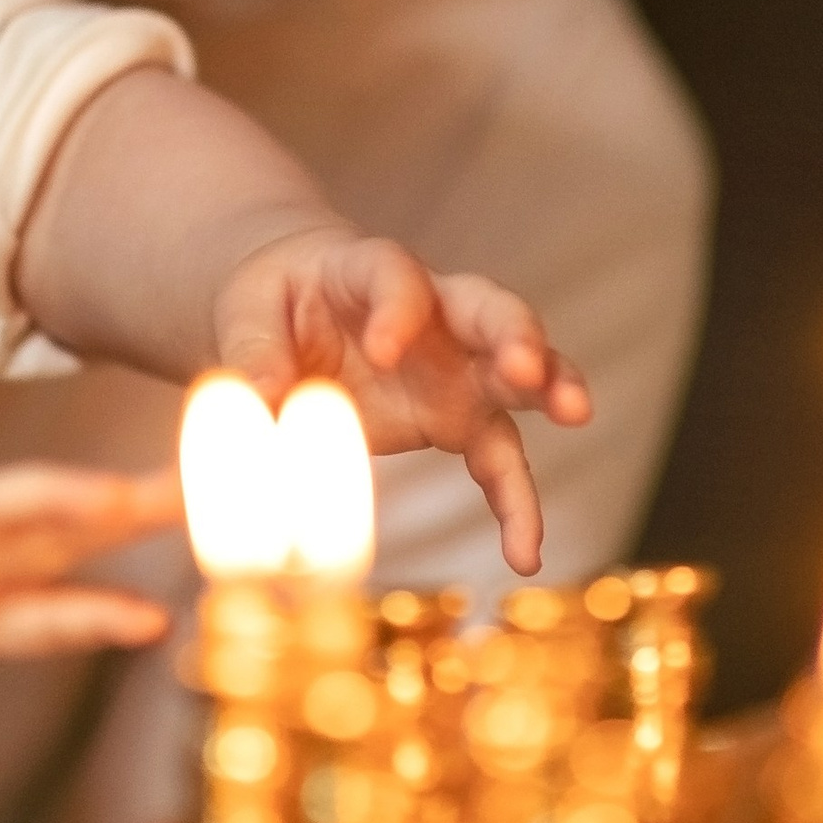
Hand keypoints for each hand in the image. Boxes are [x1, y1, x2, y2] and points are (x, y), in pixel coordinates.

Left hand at [211, 226, 587, 579]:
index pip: (397, 278)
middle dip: (515, 334)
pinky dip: (515, 502)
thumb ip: (255, 353)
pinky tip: (525, 552)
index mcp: (371, 271)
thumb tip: (267, 401)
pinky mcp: (460, 419)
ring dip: (550, 390)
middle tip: (527, 366)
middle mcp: (433, 314)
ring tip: (576, 413)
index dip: (396, 311)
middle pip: (489, 309)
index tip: (382, 351)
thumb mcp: (246, 315)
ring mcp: (456, 367)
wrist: (295, 314)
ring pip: (519, 375)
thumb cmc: (273, 304)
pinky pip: (498, 459)